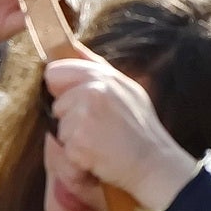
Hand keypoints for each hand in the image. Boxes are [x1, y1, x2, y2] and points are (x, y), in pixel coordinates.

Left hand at [45, 55, 200, 210]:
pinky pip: (64, 149)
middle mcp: (91, 92)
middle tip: (98, 129)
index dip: (61, 89)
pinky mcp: (78, 143)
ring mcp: (83, 117)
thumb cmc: (141, 129)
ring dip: (74, 140)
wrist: (154, 164)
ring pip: (60, 129)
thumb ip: (98, 68)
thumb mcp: (127, 88)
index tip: (76, 104)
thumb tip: (73, 46)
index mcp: (103, 77)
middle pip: (57, 105)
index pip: (55, 72)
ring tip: (101, 143)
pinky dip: (77, 158)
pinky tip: (99, 157)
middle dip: (70, 118)